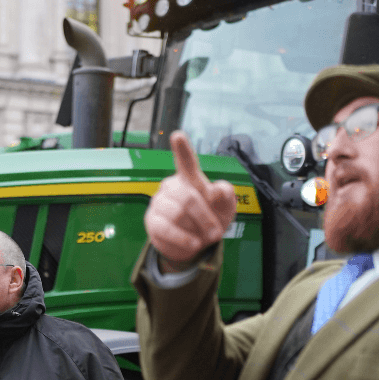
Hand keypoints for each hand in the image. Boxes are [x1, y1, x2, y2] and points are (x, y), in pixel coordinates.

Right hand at [144, 132, 237, 269]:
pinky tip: (192, 244)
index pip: (186, 162)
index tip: (178, 135)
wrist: (196, 244)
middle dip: (205, 218)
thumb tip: (214, 190)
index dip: (182, 149)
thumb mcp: (226, 207)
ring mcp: (159, 202)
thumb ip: (225, 194)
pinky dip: (183, 239)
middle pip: (188, 198)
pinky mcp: (152, 220)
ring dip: (195, 229)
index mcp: (191, 179)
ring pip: (177, 213)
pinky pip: (166, 228)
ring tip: (202, 239)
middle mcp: (172, 186)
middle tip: (216, 233)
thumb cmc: (212, 218)